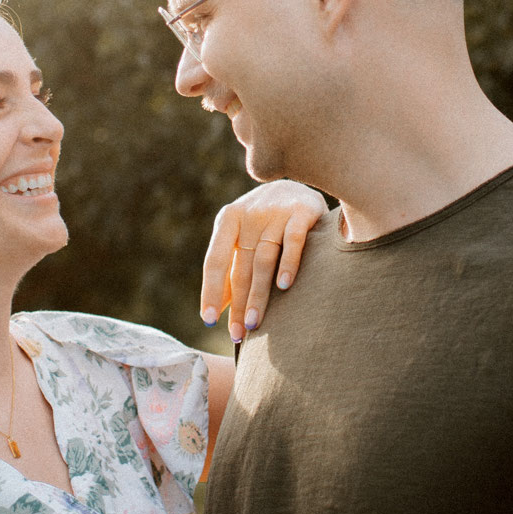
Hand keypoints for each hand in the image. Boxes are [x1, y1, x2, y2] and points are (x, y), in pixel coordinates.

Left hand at [201, 181, 328, 341]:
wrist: (299, 180)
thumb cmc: (266, 218)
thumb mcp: (244, 235)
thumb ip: (231, 266)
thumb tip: (218, 307)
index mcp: (229, 220)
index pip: (215, 260)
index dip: (210, 291)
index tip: (208, 320)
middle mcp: (250, 214)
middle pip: (240, 266)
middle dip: (237, 303)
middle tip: (237, 333)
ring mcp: (276, 212)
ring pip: (264, 259)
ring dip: (258, 293)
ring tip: (253, 321)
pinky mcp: (303, 212)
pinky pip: (293, 241)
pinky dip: (288, 263)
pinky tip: (284, 287)